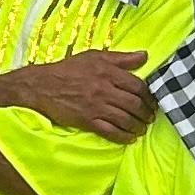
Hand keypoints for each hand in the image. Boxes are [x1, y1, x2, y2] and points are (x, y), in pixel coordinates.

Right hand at [2, 46, 157, 140]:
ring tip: (142, 128)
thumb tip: (144, 56)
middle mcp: (104, 89)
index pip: (137, 85)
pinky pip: (110, 132)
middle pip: (134, 104)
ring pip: (125, 119)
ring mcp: (96, 106)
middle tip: (150, 117)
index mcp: (107, 72)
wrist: (42, 86)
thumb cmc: (69, 69)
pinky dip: (123, 137)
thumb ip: (121, 58)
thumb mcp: (94, 57)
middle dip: (146, 113)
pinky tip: (129, 138)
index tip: (152, 102)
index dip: (149, 96)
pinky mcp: (87, 120)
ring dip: (138, 126)